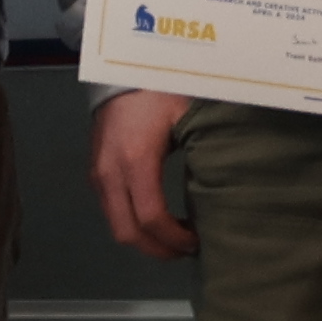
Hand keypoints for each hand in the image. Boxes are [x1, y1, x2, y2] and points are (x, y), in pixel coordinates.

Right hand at [92, 85, 199, 260]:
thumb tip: (225, 188)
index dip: (174, 239)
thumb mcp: (187, 117)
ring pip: (116, 226)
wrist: (120, 70)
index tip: (196, 241)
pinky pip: (111, 212)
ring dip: (145, 240)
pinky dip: (133, 224)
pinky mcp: (95, 173)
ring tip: (173, 238)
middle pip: (128, 233)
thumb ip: (202, 153)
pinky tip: (156, 219)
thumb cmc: (159, 91)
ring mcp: (98, 175)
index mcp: (136, 161)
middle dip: (158, 250)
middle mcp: (110, 174)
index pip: (151, 218)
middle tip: (185, 250)